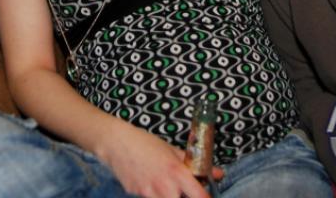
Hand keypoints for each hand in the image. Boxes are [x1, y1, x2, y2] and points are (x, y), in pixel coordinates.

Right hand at [97, 121, 221, 197]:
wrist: (118, 143)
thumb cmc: (146, 143)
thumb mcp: (171, 149)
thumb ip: (194, 163)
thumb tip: (218, 172)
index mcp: (176, 172)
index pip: (199, 196)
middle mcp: (164, 186)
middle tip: (187, 192)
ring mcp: (149, 194)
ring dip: (171, 197)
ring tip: (169, 188)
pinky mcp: (138, 196)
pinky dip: (156, 194)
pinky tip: (152, 184)